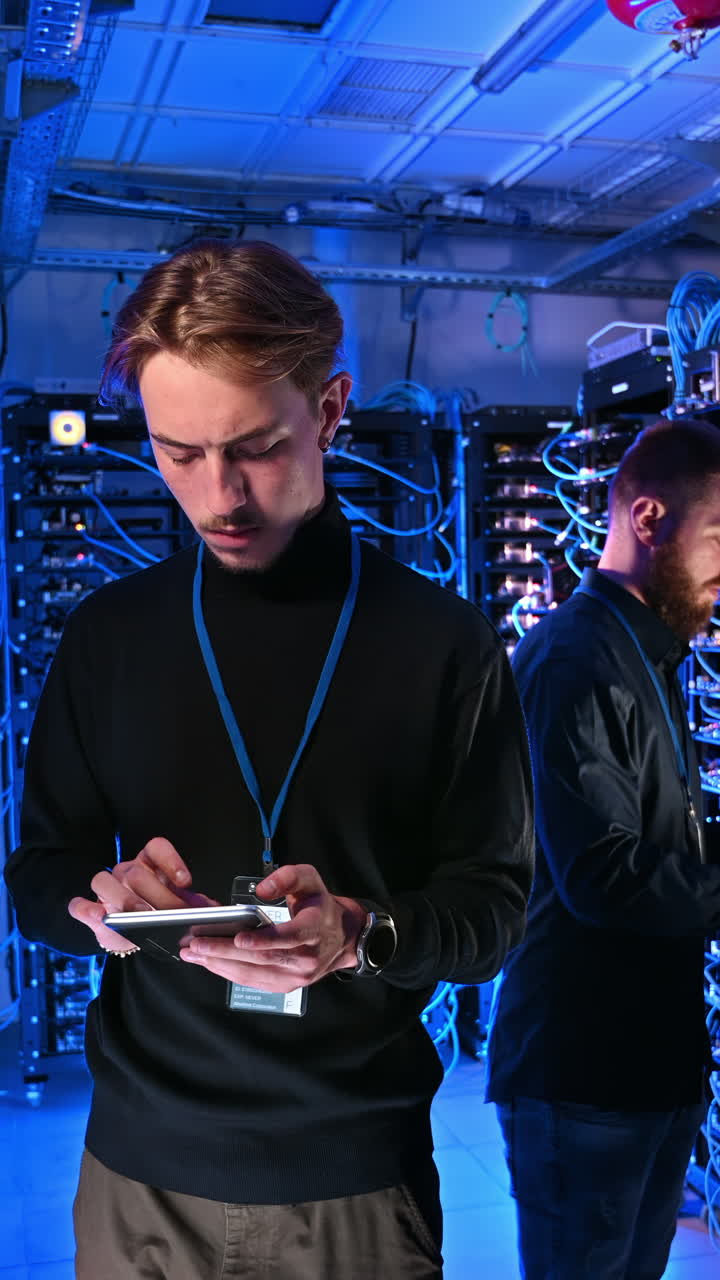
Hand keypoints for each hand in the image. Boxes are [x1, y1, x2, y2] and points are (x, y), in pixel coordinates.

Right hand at [68, 836, 216, 953]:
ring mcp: (107, 889)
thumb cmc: (155, 914)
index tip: (186, 882)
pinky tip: (97, 916)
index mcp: (150, 865)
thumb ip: (192, 904)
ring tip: (141, 916)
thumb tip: (214, 908)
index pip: (156, 848)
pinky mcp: (89, 909)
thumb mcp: (176, 907)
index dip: (171, 861)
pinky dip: (86, 909)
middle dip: (157, 896)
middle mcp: (127, 871)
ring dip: (125, 899)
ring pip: (104, 880)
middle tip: (173, 915)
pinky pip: (79, 905)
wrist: (130, 934)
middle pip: (136, 873)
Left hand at [179, 863, 366, 990]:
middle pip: (262, 958)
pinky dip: (229, 973)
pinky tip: (211, 963)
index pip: (287, 938)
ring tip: (194, 954)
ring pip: (254, 973)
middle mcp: (306, 958)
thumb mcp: (310, 880)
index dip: (262, 940)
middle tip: (197, 944)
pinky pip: (254, 982)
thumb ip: (287, 878)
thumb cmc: (321, 907)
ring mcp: (296, 976)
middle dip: (225, 952)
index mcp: (314, 930)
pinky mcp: (286, 985)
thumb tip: (262, 890)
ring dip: (221, 964)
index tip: (237, 937)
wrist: (341, 937)